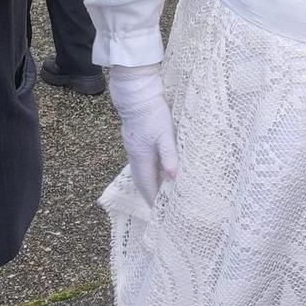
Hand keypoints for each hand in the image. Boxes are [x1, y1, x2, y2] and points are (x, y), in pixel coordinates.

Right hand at [109, 63, 177, 206]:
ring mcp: (132, 146)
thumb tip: (173, 177)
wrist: (136, 93)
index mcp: (141, 157)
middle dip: (149, 194)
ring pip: (140, 170)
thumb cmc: (152, 113)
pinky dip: (147, 170)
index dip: (153, 199)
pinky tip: (155, 168)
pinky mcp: (134, 139)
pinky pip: (140, 161)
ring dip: (148, 182)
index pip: (147, 184)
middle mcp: (134, 154)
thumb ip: (169, 155)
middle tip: (159, 206)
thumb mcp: (165, 134)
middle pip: (141, 180)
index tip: (159, 212)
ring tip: (159, 191)